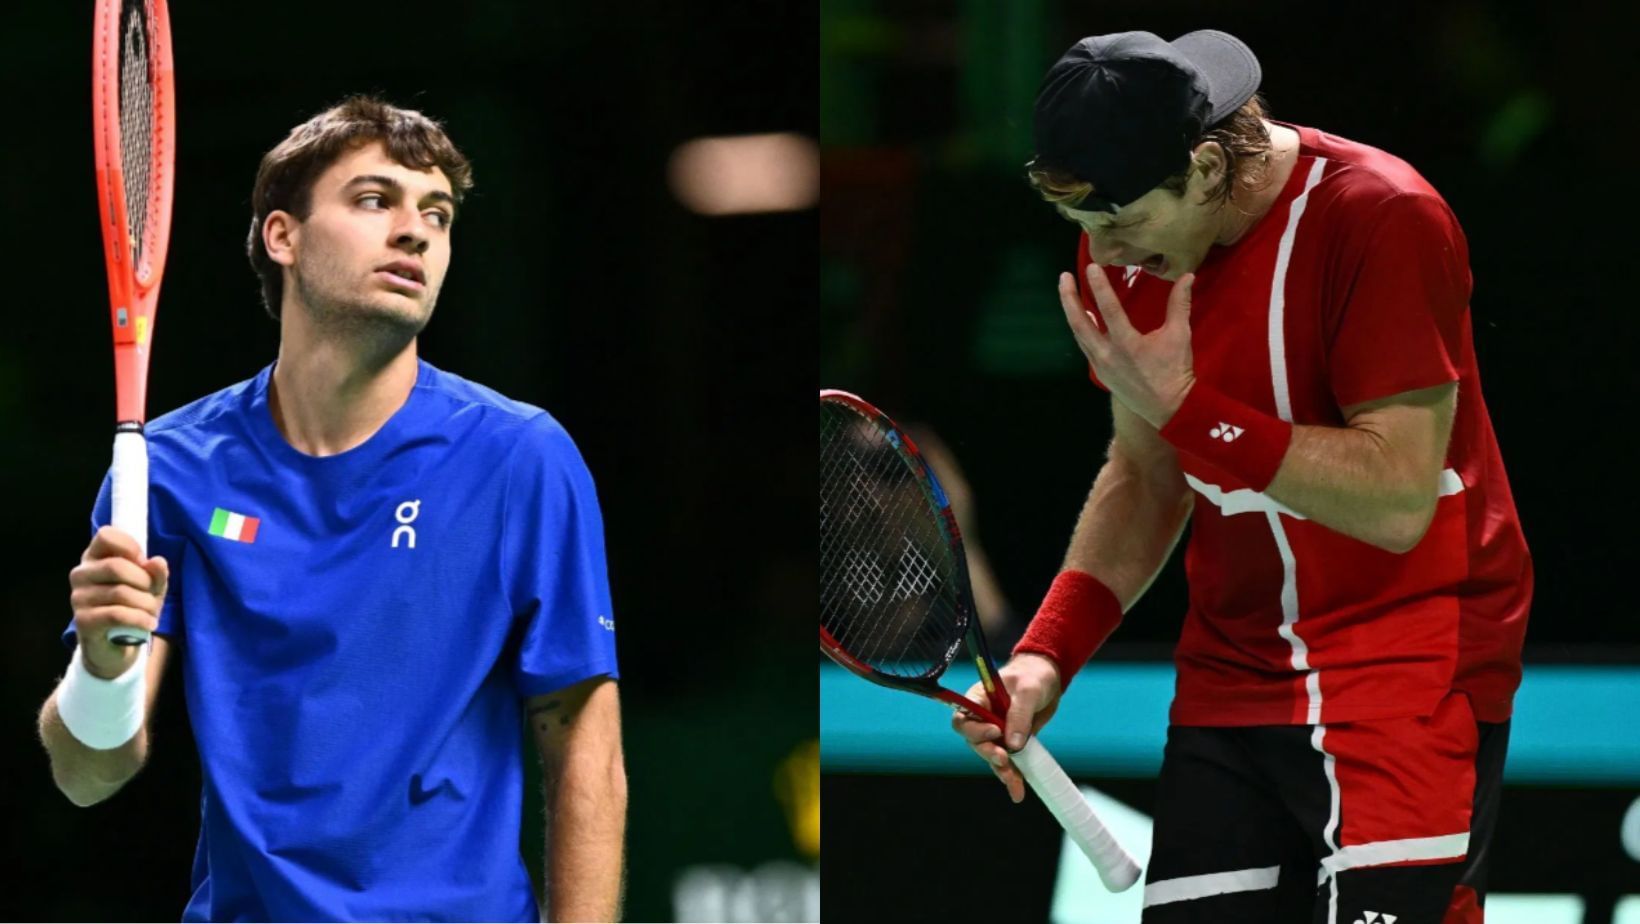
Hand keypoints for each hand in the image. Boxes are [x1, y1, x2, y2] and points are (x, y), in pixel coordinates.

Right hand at [68, 527, 167, 678]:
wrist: (116, 644)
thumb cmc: (132, 605)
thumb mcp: (150, 586)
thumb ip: (156, 573)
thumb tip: (157, 562)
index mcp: (95, 557)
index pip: (106, 536)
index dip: (131, 546)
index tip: (144, 563)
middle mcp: (81, 574)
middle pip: (116, 566)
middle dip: (144, 581)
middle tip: (152, 594)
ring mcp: (78, 597)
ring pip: (120, 593)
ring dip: (145, 604)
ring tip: (151, 612)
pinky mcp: (82, 621)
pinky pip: (117, 614)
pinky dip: (139, 619)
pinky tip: (149, 623)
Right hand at [949, 654, 1063, 802]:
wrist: (1050, 680)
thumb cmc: (1033, 676)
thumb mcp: (1028, 690)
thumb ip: (1019, 714)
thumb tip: (1013, 744)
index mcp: (978, 699)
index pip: (964, 718)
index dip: (975, 730)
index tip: (995, 732)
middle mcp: (983, 718)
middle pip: (975, 742)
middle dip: (988, 753)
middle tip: (1004, 759)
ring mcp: (997, 732)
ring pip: (990, 756)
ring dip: (1001, 770)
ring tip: (1014, 783)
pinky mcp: (1011, 742)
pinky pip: (1007, 762)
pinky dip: (1012, 775)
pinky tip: (1017, 789)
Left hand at [1059, 264, 1197, 428]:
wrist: (1168, 408)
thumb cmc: (1174, 371)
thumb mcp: (1179, 335)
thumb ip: (1179, 304)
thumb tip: (1187, 276)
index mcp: (1126, 344)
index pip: (1108, 309)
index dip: (1099, 286)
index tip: (1090, 267)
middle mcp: (1107, 354)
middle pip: (1080, 323)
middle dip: (1069, 298)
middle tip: (1063, 277)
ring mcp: (1100, 365)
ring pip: (1079, 335)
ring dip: (1072, 312)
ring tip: (1067, 293)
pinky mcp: (1100, 372)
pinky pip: (1085, 346)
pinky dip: (1081, 330)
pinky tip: (1080, 318)